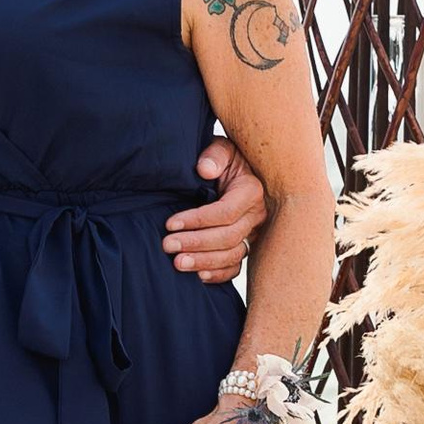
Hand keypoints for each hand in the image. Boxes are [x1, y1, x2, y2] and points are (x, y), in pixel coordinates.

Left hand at [162, 135, 266, 282]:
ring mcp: (252, 233)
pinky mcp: (244, 245)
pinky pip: (236, 266)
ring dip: (204, 262)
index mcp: (251, 190)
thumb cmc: (220, 159)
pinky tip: (198, 276)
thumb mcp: (220, 148)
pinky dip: (219, 274)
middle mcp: (256, 214)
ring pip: (233, 255)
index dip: (198, 220)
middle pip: (229, 237)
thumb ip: (214, 154)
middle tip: (168, 245)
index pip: (226, 212)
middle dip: (196, 243)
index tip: (170, 223)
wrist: (227, 171)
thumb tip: (205, 169)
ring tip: (177, 263)